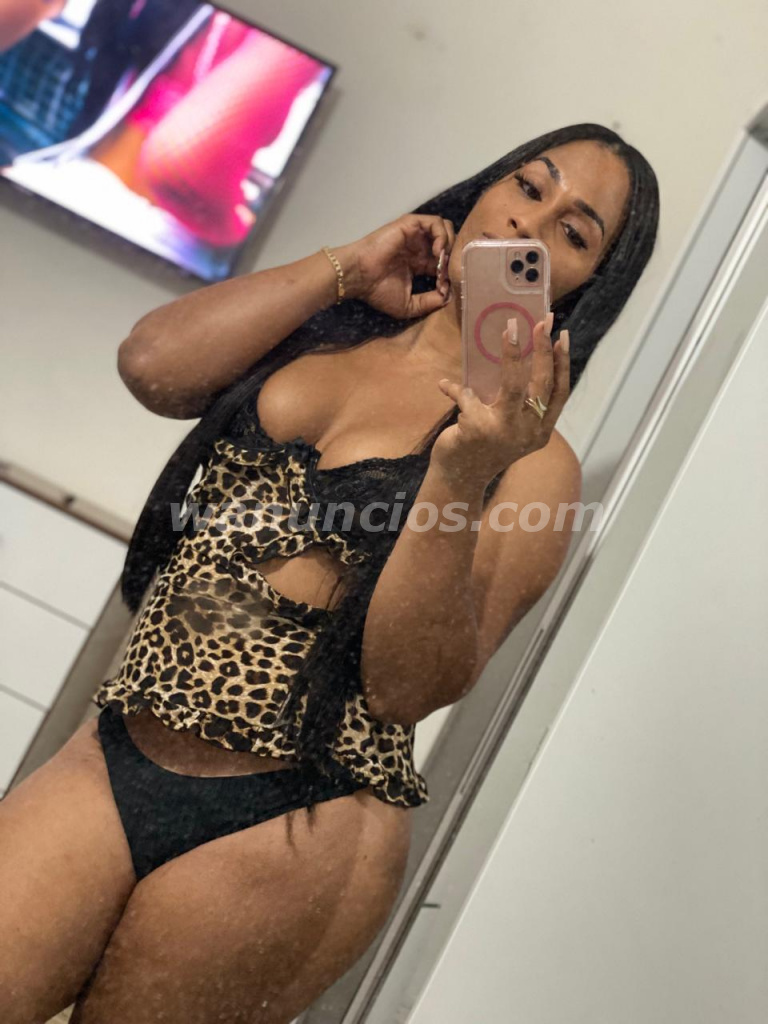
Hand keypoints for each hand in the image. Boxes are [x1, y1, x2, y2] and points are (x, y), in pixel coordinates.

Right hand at [335, 214, 455, 318]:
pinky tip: (437, 252)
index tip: (444, 286)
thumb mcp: (409, 306)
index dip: (449, 273)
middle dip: (452, 257)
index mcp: (419, 263)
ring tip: (442, 261)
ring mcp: (416, 235)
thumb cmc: (378, 291)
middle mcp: (419, 247)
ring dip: (450, 245)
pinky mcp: (411, 224)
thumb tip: (449, 298)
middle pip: (449, 243)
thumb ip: (430, 302)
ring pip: (445, 229)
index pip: (444, 263)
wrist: (359, 276)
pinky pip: (436, 223)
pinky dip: (442, 236)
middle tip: (446, 271)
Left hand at [431, 313, 570, 485]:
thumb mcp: (509, 428)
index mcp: (540, 431)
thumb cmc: (484, 448)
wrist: (459, 480)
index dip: (563, 363)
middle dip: (543, 350)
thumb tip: (518, 358)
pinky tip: (444, 385)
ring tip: (510, 328)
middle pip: (541, 385)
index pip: (559, 393)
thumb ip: (517, 403)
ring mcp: (505, 432)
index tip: (564, 337)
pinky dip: (455, 390)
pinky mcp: (478, 430)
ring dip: (512, 353)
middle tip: (543, 321)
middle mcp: (528, 432)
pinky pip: (467, 397)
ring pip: (513, 386)